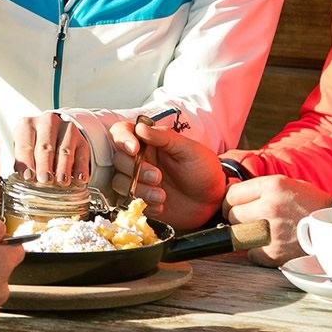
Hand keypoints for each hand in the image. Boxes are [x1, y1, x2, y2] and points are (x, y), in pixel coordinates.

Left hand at [10, 113, 88, 185]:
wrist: (55, 135)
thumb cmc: (34, 147)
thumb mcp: (23, 151)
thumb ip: (23, 164)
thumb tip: (25, 181)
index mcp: (27, 125)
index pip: (25, 146)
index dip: (26, 162)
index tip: (28, 177)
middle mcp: (47, 123)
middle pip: (45, 146)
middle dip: (45, 165)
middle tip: (45, 180)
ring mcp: (66, 129)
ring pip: (65, 150)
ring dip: (63, 167)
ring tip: (62, 182)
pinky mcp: (81, 139)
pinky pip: (82, 154)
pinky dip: (81, 168)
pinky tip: (79, 179)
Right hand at [106, 118, 224, 229]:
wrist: (212, 201)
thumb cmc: (204, 170)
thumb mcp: (189, 149)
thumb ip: (165, 137)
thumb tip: (141, 127)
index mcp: (150, 142)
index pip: (122, 132)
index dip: (123, 139)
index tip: (135, 149)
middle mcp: (141, 159)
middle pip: (119, 159)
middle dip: (136, 170)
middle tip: (158, 177)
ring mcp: (139, 180)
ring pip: (120, 182)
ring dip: (139, 189)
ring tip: (162, 195)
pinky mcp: (141, 199)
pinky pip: (129, 201)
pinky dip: (144, 203)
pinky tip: (162, 204)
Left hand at [222, 175, 331, 265]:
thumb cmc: (310, 205)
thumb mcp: (287, 184)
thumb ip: (260, 189)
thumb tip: (229, 197)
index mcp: (273, 186)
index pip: (232, 195)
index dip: (231, 203)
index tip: (234, 208)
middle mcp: (271, 206)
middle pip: (233, 215)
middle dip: (238, 219)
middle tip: (250, 221)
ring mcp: (273, 230)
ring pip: (240, 234)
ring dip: (246, 235)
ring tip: (261, 233)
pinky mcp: (276, 252)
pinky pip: (251, 253)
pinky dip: (257, 252)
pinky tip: (270, 245)